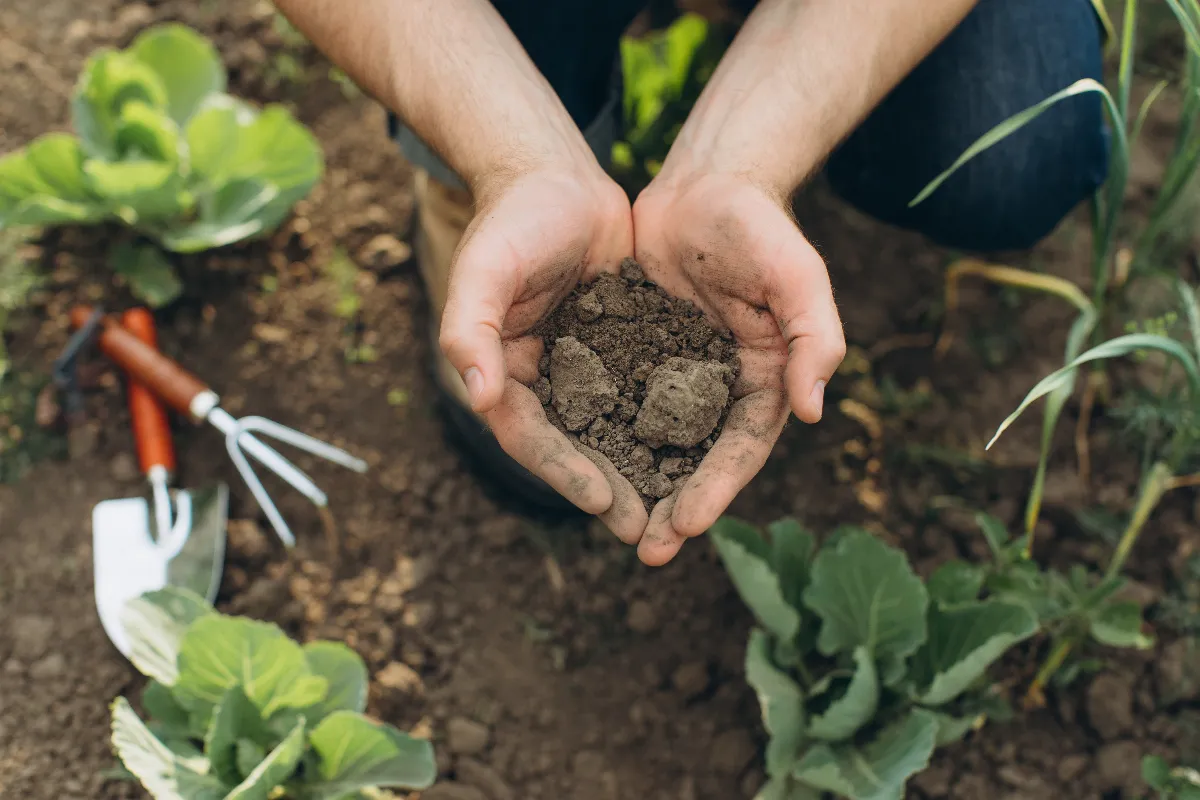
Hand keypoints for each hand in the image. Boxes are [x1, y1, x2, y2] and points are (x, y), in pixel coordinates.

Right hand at [439, 165, 648, 541]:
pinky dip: (662, 427)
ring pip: (612, 432)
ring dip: (640, 472)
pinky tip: (698, 452)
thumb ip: (469, 329)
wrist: (558, 177)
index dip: (565, 472)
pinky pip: (640, 397)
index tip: (604, 503)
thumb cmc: (514, 218)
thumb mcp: (484, 268)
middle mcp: (539, 379)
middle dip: (610, 491)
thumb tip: (474, 396)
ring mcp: (579, 368)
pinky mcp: (616, 351)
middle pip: (574, 448)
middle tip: (649, 532)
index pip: (530, 436)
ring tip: (678, 511)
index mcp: (500, 371)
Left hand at [631, 172, 845, 564]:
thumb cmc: (758, 225)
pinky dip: (604, 436)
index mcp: (766, 378)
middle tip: (648, 554)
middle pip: (698, 459)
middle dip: (675, 507)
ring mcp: (678, 374)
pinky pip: (619, 403)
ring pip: (655, 442)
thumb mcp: (797, 274)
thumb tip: (813, 410)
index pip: (742, 447)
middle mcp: (722, 386)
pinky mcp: (639, 355)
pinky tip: (578, 464)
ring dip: (638, 485)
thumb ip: (815, 337)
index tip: (688, 525)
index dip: (718, 488)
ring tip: (612, 528)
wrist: (705, 184)